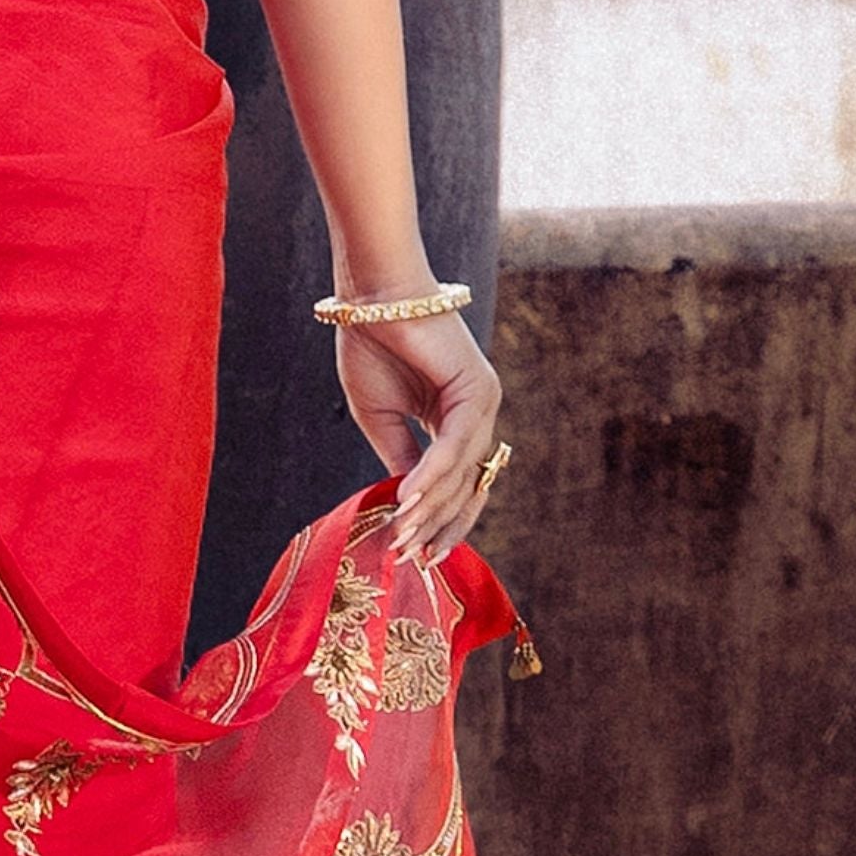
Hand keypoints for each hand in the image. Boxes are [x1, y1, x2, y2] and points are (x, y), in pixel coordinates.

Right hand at [333, 306, 506, 577]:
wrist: (371, 297)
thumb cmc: (372, 344)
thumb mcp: (381, 418)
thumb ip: (400, 458)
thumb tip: (406, 505)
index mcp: (457, 420)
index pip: (459, 484)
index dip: (438, 522)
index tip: (416, 555)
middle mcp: (478, 413)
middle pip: (466, 486)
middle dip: (438, 525)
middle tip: (411, 559)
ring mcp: (483, 401)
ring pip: (461, 472)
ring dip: (430, 508)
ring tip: (402, 537)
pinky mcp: (476, 388)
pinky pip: (455, 446)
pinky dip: (431, 476)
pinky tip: (408, 501)